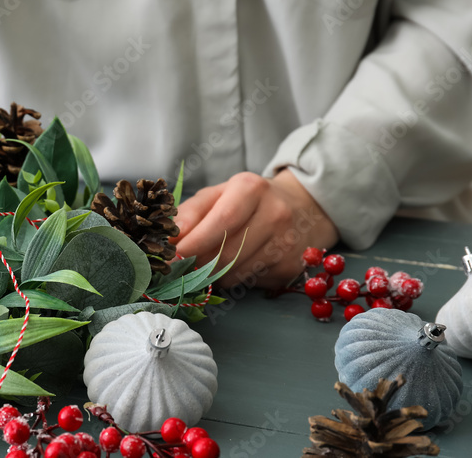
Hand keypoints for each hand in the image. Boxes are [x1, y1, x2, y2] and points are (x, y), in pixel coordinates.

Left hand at [171, 170, 338, 288]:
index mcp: (251, 189)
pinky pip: (247, 281)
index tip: (170, 256)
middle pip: (226, 252)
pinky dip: (230, 278)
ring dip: (211, 274)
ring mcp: (286, 243)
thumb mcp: (218, 194)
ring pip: (234, 272)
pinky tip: (232, 265)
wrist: (304, 207)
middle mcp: (275, 214)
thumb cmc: (250, 200)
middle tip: (179, 266)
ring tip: (204, 262)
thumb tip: (168, 239)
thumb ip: (190, 213)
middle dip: (196, 263)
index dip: (193, 243)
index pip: (220, 222)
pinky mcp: (290, 267)